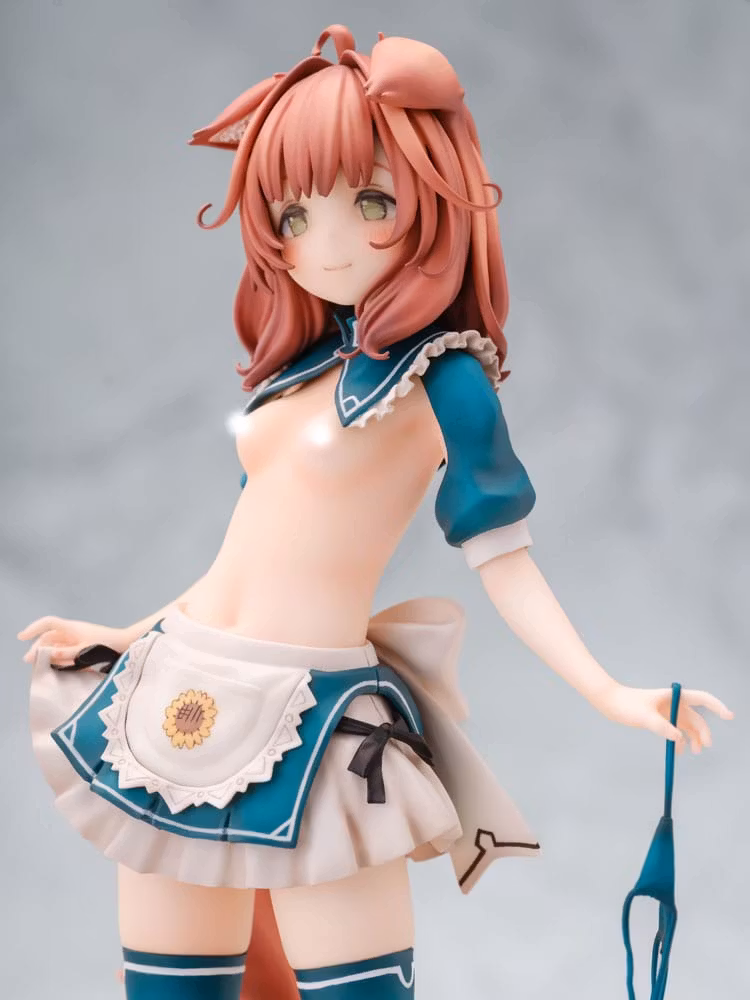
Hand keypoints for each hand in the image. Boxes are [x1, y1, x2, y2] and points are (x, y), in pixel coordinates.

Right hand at [17, 616, 130, 666]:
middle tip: (31, 662)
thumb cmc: (107, 645)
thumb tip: (43, 654)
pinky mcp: (83, 646)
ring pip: (56, 645)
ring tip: (44, 667)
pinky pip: (66, 651)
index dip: (33, 628)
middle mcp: (73, 631)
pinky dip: (60, 658)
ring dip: (49, 655)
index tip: (21, 637)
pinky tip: (60, 667)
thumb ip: (62, 653)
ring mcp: (78, 638)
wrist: (127, 645)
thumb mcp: (83, 651)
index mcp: (72, 628)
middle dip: (39, 649)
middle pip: (49, 637)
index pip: (48, 623)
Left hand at [592, 682, 732, 752]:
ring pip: (686, 726)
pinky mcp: (659, 719)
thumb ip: (662, 727)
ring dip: (693, 738)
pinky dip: (679, 740)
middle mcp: (672, 703)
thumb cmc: (626, 704)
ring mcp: (666, 711)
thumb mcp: (644, 716)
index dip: (717, 706)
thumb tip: (679, 738)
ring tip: (694, 752)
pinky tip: (679, 751)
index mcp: (673, 696)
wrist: (609, 702)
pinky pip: (675, 730)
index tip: (729, 717)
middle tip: (704, 747)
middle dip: (703, 731)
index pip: (701, 698)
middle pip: (695, 717)